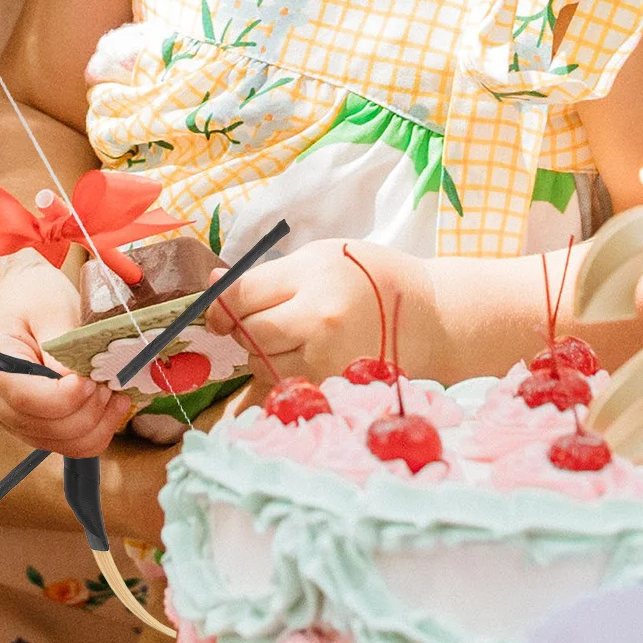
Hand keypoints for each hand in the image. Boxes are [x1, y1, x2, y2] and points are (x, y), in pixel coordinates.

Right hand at [0, 251, 132, 457]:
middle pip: (40, 426)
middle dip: (85, 410)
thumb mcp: (50, 306)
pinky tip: (110, 407)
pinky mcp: (28, 423)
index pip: (24, 397)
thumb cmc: (33, 294)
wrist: (19, 294)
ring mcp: (7, 415)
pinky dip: (91, 432)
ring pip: (55, 443)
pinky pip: (61, 443)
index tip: (91, 381)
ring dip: (93, 425)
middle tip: (109, 383)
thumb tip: (78, 383)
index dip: (64, 398)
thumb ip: (61, 345)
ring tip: (113, 394)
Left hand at [206, 240, 443, 386]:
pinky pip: (283, 385)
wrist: (429, 317)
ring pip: (261, 364)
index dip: (220, 303)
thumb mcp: (320, 257)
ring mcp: (326, 358)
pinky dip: (283, 374)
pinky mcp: (333, 386)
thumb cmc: (372, 277)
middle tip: (265, 318)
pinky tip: (305, 357)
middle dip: (244, 327)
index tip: (217, 309)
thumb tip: (213, 284)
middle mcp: (317, 320)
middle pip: (248, 332)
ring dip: (264, 353)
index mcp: (312, 277)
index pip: (242, 295)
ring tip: (294, 336)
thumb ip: (267, 276)